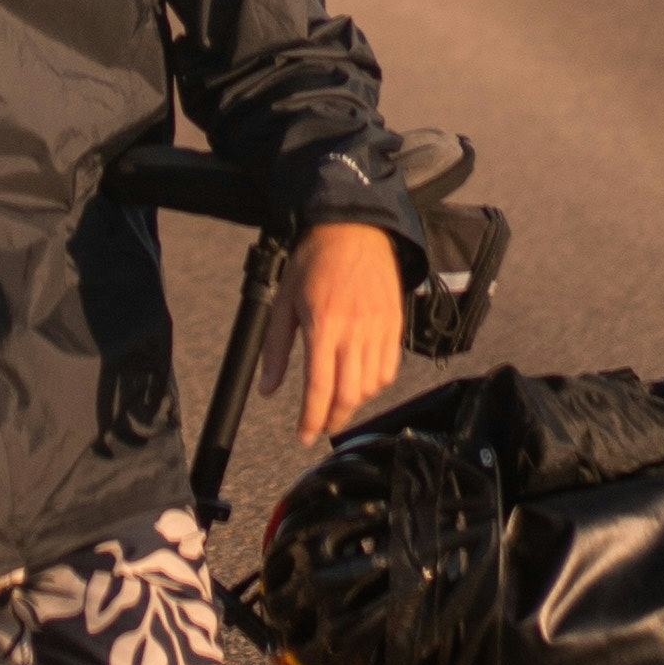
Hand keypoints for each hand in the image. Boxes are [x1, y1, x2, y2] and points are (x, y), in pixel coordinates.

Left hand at [260, 223, 406, 442]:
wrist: (354, 229)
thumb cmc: (313, 261)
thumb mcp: (284, 302)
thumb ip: (276, 350)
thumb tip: (268, 389)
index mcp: (323, 324)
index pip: (319, 387)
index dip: (311, 418)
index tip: (304, 435)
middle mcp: (354, 330)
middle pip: (348, 394)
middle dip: (333, 419)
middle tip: (320, 427)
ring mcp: (379, 328)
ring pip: (371, 386)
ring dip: (353, 403)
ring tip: (336, 403)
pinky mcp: (395, 324)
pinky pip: (389, 369)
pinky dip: (375, 385)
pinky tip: (360, 383)